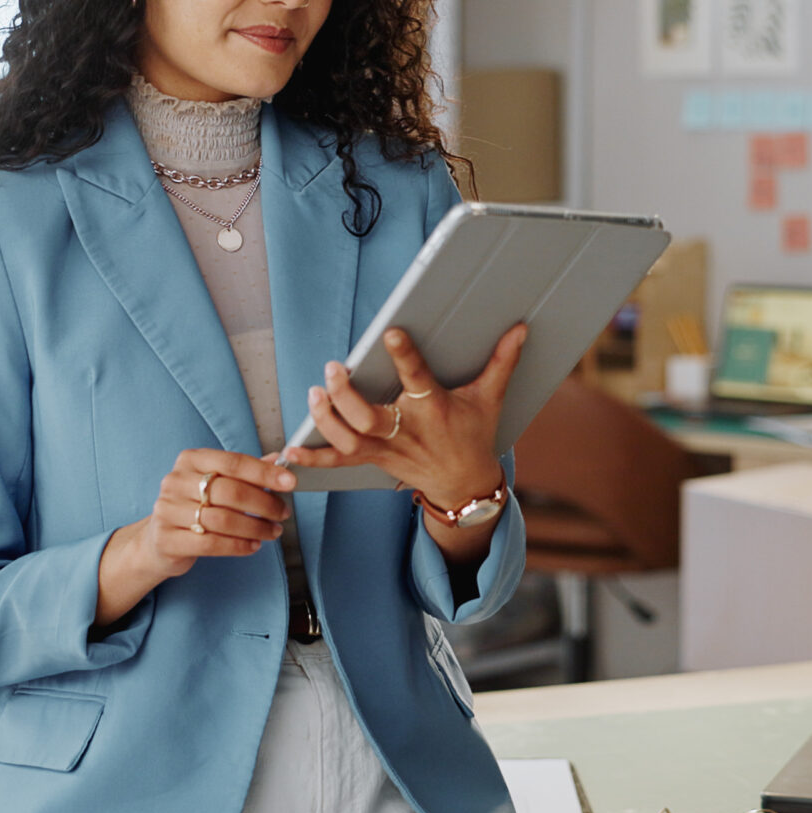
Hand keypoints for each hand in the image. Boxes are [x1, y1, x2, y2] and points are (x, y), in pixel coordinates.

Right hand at [95, 450, 294, 625]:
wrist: (158, 540)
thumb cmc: (193, 507)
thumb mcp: (215, 484)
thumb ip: (245, 472)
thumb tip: (278, 459)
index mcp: (190, 460)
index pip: (233, 462)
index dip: (264, 472)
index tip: (290, 481)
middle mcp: (175, 481)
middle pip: (230, 491)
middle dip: (264, 503)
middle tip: (283, 513)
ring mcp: (167, 510)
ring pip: (223, 519)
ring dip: (255, 527)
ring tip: (272, 531)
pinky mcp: (167, 539)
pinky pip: (211, 544)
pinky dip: (239, 546)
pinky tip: (254, 545)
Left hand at [282, 323, 525, 508]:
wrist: (464, 485)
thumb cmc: (474, 435)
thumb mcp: (490, 398)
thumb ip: (501, 361)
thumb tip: (520, 328)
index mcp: (433, 409)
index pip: (418, 379)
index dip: (404, 356)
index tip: (391, 332)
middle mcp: (406, 431)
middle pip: (369, 418)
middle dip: (345, 396)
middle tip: (333, 369)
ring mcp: (386, 449)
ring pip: (349, 439)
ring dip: (326, 419)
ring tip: (314, 393)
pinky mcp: (372, 460)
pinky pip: (338, 461)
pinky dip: (313, 458)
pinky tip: (290, 450)